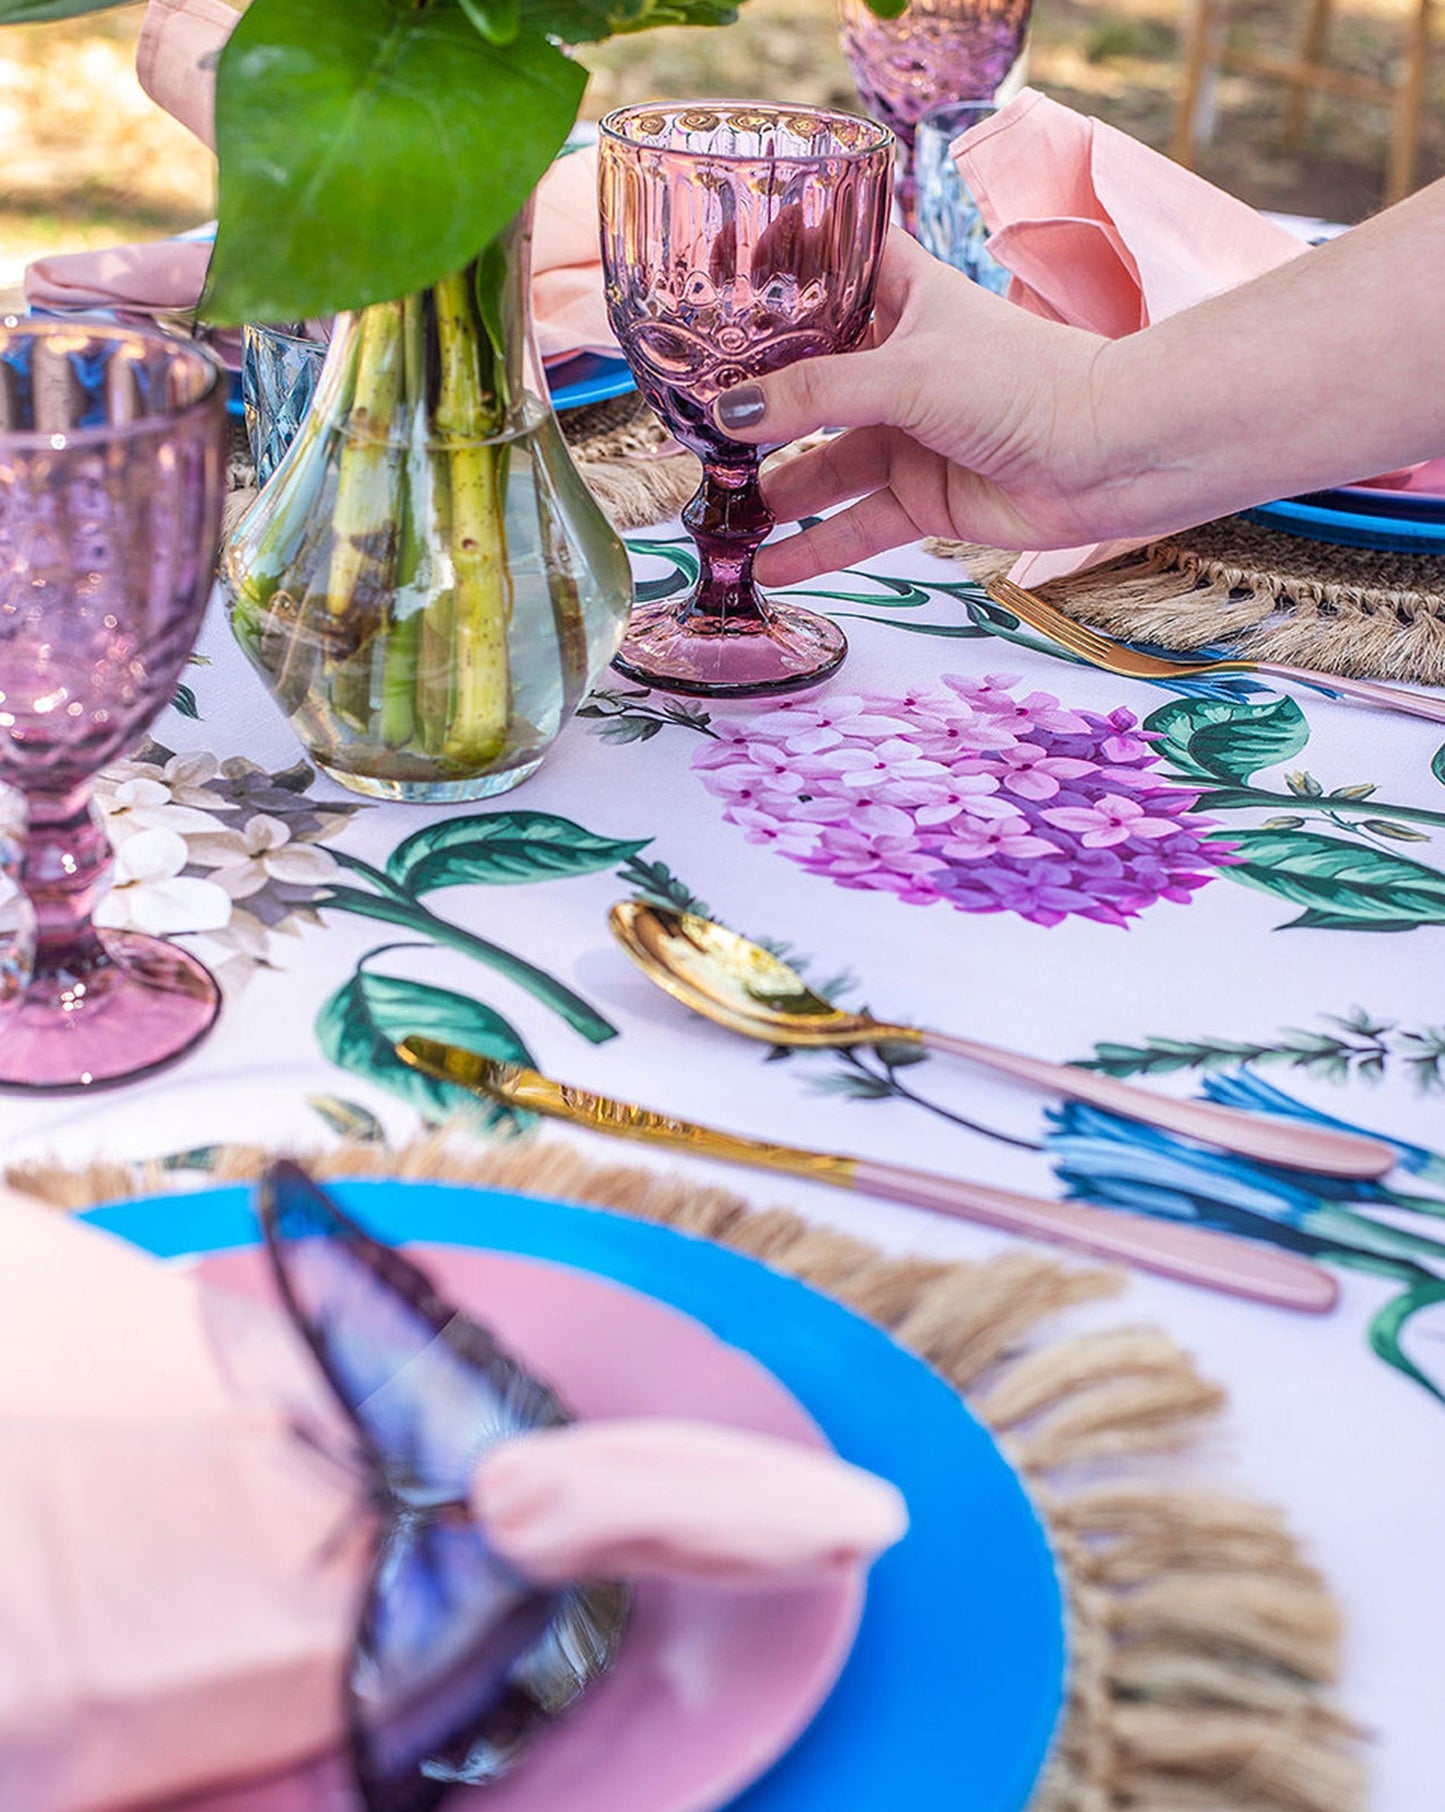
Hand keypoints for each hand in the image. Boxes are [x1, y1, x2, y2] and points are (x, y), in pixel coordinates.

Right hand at [711, 230, 1111, 584]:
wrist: (1109, 455)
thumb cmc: (1024, 381)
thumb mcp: (905, 373)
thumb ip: (812, 397)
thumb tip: (729, 416)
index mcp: (904, 300)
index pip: (835, 269)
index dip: (782, 270)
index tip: (717, 277)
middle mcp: (899, 365)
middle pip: (810, 382)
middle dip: (754, 405)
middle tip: (685, 426)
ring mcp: (909, 435)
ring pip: (824, 462)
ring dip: (774, 488)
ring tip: (714, 509)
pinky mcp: (923, 498)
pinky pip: (855, 526)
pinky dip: (813, 548)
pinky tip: (766, 565)